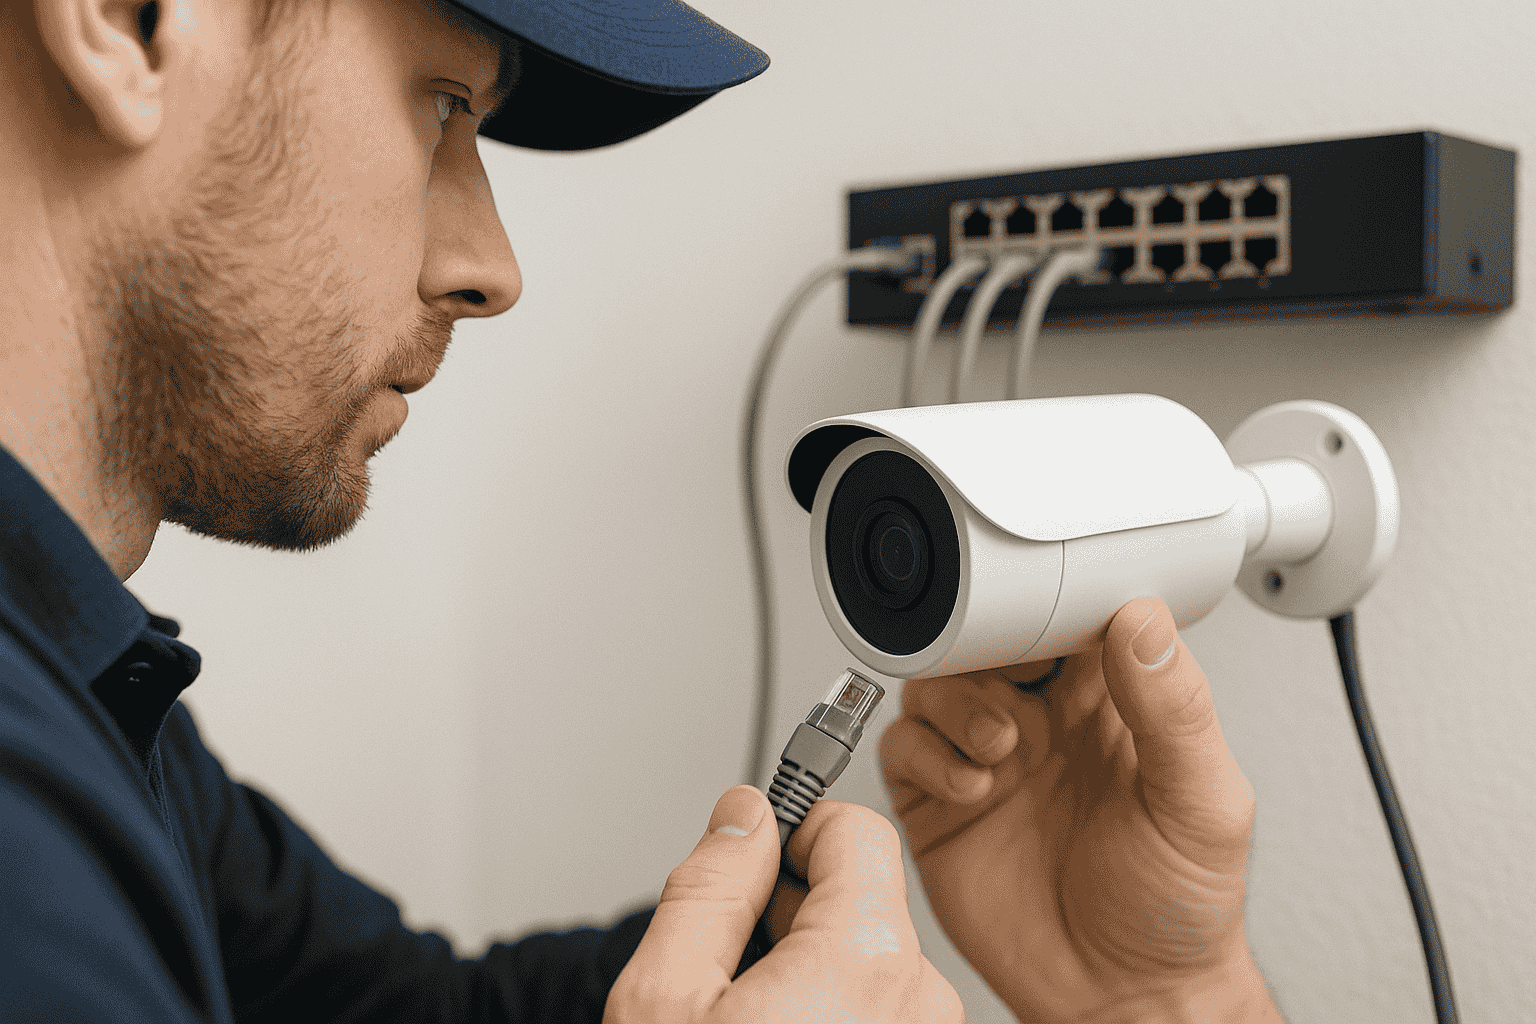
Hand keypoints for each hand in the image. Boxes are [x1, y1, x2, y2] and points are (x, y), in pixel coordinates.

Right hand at [605, 785, 961, 1023]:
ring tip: (746, 1019)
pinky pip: (881, 1013)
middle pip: (859, 897)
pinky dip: (834, 1015)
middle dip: (792, 912)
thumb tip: (741, 818)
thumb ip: (708, 889)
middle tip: (726, 966)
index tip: (753, 853)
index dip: (792, 831)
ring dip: (810, 972)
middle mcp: (919, 1002)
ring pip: (866, 962)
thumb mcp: (665, 1001)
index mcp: (865, 961)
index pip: (856, 828)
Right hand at [879, 596, 1284, 1022]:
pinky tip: (972, 785)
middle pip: (990, 639)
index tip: (1051, 614)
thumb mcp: (1201, 804)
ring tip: (1000, 744)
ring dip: (958, 701)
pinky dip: (925, 753)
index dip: (1053, 603)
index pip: (1071, 619)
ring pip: (939, 683)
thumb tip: (1144, 622)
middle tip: (1016, 679)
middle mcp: (1044, 724)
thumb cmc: (1178, 910)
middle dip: (989, 645)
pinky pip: (902, 748)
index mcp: (1110, 706)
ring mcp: (988, 761)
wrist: (1124, 997)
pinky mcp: (941, 806)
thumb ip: (1175, 710)